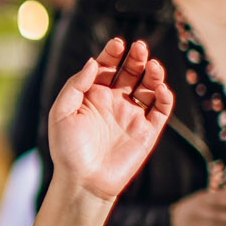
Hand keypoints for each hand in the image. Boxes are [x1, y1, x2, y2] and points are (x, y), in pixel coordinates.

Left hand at [45, 38, 172, 200]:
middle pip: (131, 72)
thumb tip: (94, 61)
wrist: (83, 181)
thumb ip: (75, 85)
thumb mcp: (61, 112)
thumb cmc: (67, 149)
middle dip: (137, 58)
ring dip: (153, 74)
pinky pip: (160, 110)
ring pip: (149, 87)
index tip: (118, 44)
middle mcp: (114, 102)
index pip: (107, 66)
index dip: (113, 53)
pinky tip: (160, 89)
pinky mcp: (147, 132)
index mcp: (93, 95)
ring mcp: (132, 115)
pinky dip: (164, 97)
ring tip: (153, 66)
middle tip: (140, 48)